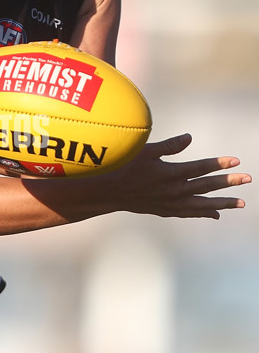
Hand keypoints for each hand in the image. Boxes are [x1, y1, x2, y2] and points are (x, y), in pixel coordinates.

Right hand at [114, 133, 250, 218]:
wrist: (107, 192)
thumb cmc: (123, 166)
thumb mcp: (143, 150)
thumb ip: (168, 146)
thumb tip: (189, 138)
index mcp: (170, 174)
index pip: (201, 168)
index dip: (219, 163)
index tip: (236, 160)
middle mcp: (174, 191)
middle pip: (207, 186)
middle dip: (229, 183)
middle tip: (248, 179)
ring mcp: (170, 203)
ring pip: (202, 204)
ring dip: (222, 203)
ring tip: (240, 204)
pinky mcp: (165, 210)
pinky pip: (189, 213)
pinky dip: (203, 213)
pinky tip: (214, 214)